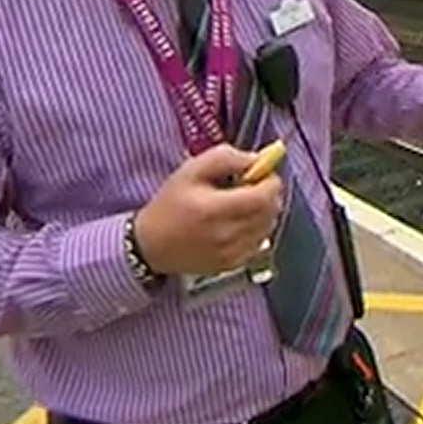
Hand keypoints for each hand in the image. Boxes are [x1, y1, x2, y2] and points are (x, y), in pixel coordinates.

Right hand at [133, 144, 283, 276]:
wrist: (152, 244)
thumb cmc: (171, 204)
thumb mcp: (191, 170)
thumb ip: (226, 158)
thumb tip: (256, 159)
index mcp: (216, 209)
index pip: (264, 197)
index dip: (270, 181)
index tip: (262, 173)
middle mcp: (227, 235)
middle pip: (271, 212)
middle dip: (269, 194)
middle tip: (253, 185)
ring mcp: (232, 253)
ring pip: (268, 227)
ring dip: (264, 211)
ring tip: (243, 204)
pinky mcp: (233, 264)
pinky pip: (259, 243)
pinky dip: (256, 229)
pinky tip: (238, 222)